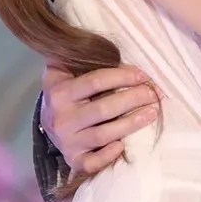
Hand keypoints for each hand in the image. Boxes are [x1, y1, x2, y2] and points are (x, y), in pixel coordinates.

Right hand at [40, 63, 160, 174]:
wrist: (46, 121)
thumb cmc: (64, 91)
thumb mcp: (61, 70)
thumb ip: (72, 55)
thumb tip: (91, 39)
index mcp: (60, 93)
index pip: (96, 82)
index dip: (122, 76)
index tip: (143, 74)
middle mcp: (62, 119)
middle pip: (104, 109)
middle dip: (133, 99)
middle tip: (153, 93)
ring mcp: (67, 142)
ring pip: (104, 135)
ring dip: (132, 124)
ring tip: (152, 112)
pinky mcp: (73, 160)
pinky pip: (92, 163)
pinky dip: (109, 155)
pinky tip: (124, 145)